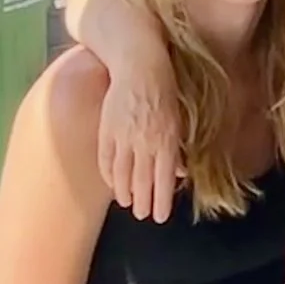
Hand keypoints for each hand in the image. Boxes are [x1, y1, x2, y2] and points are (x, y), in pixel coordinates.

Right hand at [99, 50, 184, 223]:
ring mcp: (124, 136)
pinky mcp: (107, 129)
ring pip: (122, 172)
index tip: (161, 216)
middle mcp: (145, 142)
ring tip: (127, 204)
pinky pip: (106, 157)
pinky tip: (111, 184)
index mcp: (167, 140)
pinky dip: (108, 173)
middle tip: (144, 216)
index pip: (164, 178)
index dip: (162, 199)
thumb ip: (176, 148)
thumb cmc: (166, 91)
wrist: (139, 67)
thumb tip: (177, 173)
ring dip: (124, 191)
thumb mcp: (178, 120)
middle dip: (144, 201)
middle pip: (142, 180)